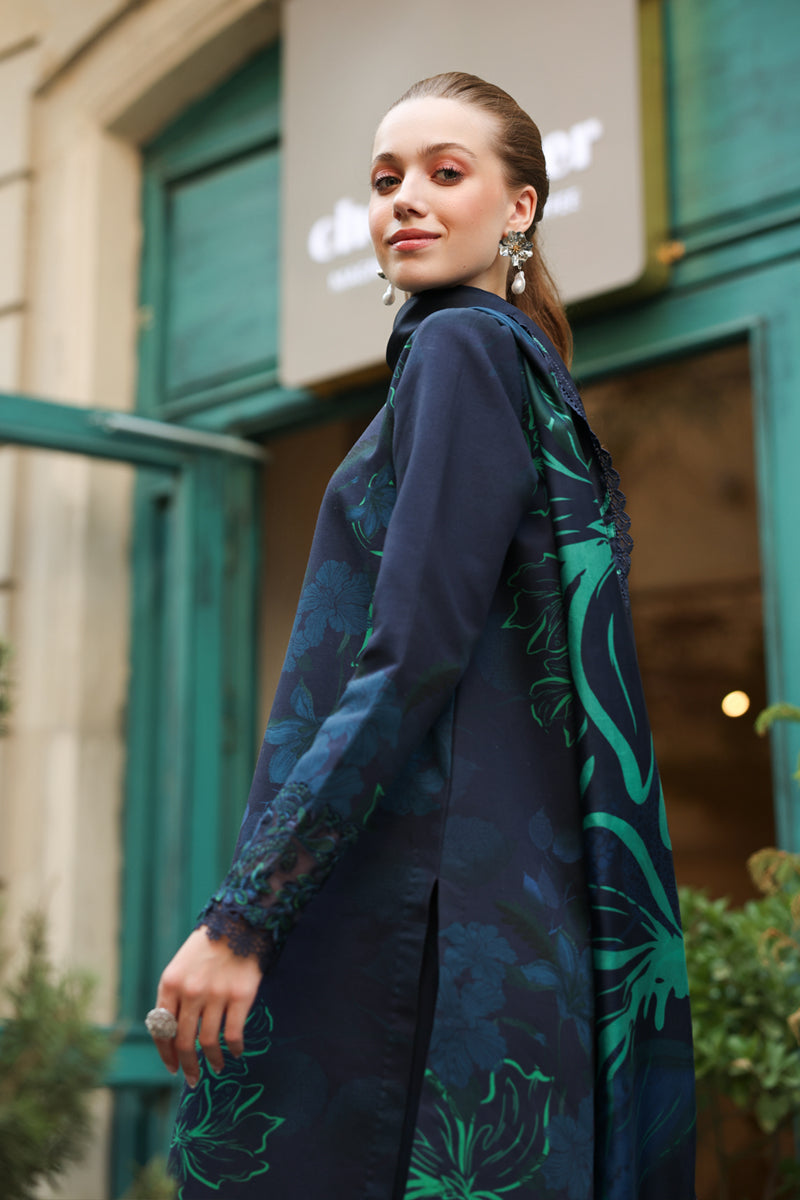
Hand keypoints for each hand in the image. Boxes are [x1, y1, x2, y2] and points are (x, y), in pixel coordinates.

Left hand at [152, 926, 261, 1087]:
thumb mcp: (180, 967)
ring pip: (208, 1042)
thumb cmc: (207, 948)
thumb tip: (172, 1036)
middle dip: (187, 1065)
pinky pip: (234, 1033)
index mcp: (170, 983)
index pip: (161, 1029)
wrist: (239, 923)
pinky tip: (236, 1053)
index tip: (172, 1068)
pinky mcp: (241, 995)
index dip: (165, 1053)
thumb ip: (174, 998)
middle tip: (192, 1079)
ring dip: (212, 1061)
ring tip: (217, 1068)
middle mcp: (190, 991)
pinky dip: (234, 1048)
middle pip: (183, 1041)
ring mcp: (216, 994)